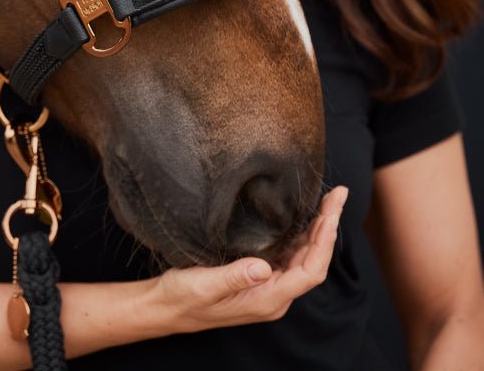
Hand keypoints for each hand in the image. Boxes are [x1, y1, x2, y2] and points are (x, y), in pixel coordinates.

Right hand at [155, 185, 347, 332]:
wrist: (165, 307)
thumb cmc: (182, 298)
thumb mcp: (203, 285)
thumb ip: (234, 277)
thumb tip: (264, 267)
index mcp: (267, 300)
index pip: (309, 272)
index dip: (324, 242)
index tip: (332, 213)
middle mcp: (274, 295)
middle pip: (313, 261)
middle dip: (328, 227)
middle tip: (338, 194)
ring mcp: (268, 286)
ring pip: (303, 258)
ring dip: (318, 230)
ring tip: (329, 200)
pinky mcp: (259, 277)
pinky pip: (289, 256)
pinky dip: (301, 234)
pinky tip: (302, 217)